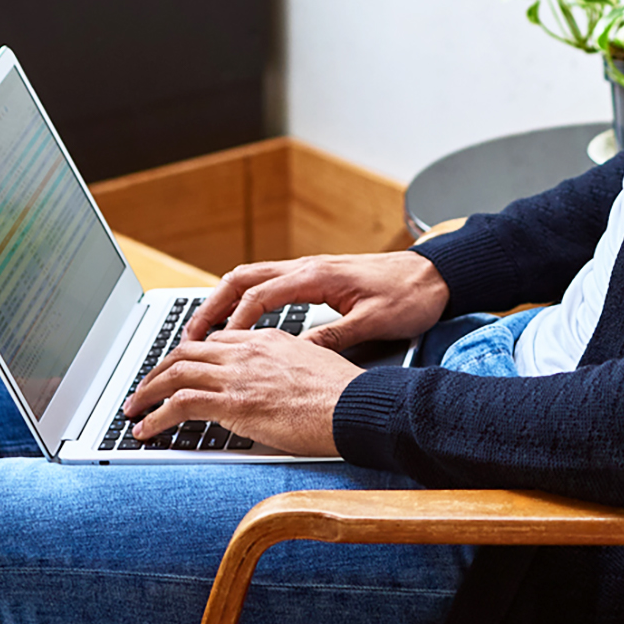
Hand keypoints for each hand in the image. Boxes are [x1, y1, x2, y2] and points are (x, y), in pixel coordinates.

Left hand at [121, 327, 361, 455]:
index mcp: (267, 339)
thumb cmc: (347, 395)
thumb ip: (288, 368)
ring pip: (174, 374)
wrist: (357, 406)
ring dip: (146, 392)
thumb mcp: (315, 366)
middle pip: (186, 351)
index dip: (190, 356)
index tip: (178, 370)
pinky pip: (180, 405)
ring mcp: (238, 375)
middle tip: (143, 387)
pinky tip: (145, 430)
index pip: (216, 341)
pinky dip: (155, 417)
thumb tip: (278, 385)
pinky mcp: (233, 402)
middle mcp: (247, 351)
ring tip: (132, 410)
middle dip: (157, 370)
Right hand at [186, 250, 449, 351]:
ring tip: (202, 332)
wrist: (436, 275)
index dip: (232, 324)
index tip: (213, 350)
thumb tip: (295, 356)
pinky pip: (267, 283)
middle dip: (210, 307)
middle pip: (241, 280)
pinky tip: (237, 322)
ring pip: (250, 278)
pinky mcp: (315, 277)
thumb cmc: (410, 296)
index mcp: (316, 276)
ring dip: (223, 302)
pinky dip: (244, 300)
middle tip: (187, 338)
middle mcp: (306, 267)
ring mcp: (308, 269)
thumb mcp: (373, 323)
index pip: (259, 297)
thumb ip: (333, 338)